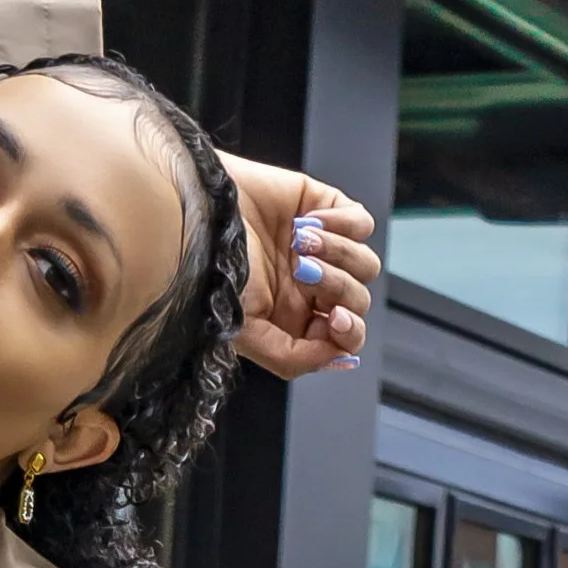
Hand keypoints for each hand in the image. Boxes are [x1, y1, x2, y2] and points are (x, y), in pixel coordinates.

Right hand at [218, 152, 378, 380]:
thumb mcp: (246, 333)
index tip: (334, 319)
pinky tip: (307, 223)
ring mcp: (322, 249)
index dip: (349, 333)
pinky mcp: (325, 209)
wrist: (201, 215)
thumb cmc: (212, 272)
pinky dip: (343, 225)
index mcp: (295, 321)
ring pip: (365, 265)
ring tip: (299, 245)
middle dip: (336, 289)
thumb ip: (292, 358)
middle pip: (359, 301)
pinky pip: (361, 224)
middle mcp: (311, 288)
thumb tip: (337, 357)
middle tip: (302, 273)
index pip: (345, 337)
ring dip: (338, 255)